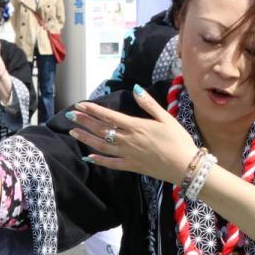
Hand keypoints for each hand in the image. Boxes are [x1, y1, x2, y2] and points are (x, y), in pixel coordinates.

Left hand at [68, 86, 198, 182]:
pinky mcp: (131, 166)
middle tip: (71, 115)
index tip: (80, 105)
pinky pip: (111, 163)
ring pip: (101, 146)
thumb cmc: (178, 140)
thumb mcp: (166, 118)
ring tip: (73, 132)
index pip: (109, 116)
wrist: (184, 166)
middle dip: (85, 121)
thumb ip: (149, 104)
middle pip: (101, 129)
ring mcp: (128, 154)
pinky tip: (88, 157)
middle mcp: (128, 140)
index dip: (93, 110)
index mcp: (135, 126)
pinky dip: (98, 160)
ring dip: (86, 138)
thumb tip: (136, 89)